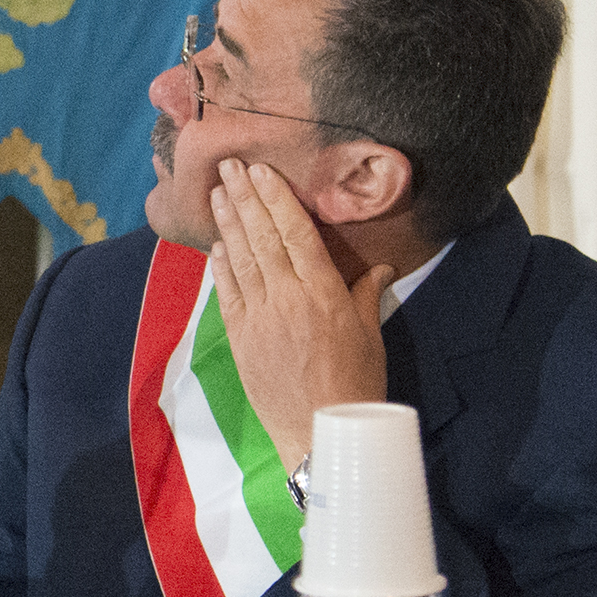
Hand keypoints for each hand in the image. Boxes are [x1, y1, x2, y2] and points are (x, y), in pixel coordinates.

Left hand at [211, 158, 390, 469]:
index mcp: (323, 292)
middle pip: (262, 237)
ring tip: (216, 192)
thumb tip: (381, 265)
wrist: (319, 430)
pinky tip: (216, 243)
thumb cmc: (355, 383)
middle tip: (228, 166)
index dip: (276, 199)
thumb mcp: (370, 334)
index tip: (261, 171)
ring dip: (227, 222)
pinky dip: (221, 264)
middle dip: (245, 198)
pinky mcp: (239, 336)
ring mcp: (259, 316)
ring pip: (240, 258)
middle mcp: (287, 297)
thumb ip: (367, 294)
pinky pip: (228, 292)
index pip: (296, 233)